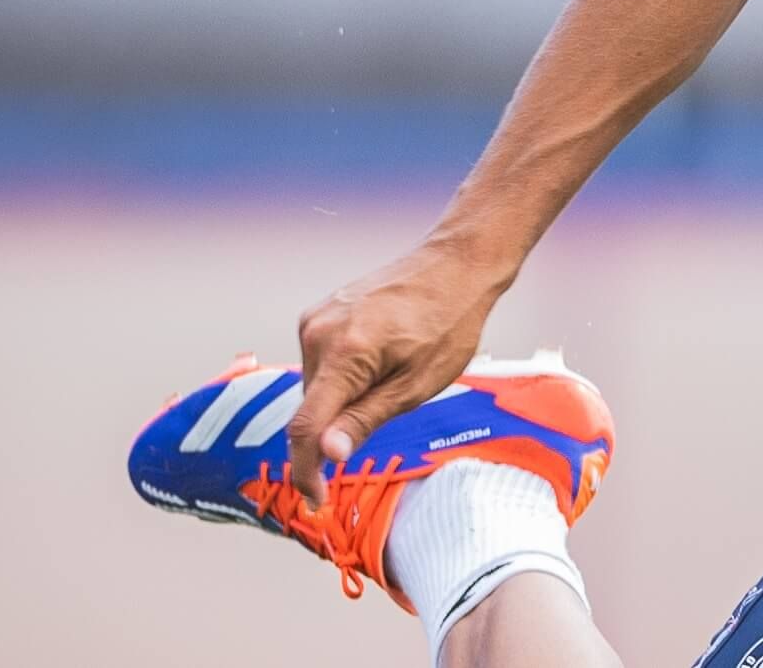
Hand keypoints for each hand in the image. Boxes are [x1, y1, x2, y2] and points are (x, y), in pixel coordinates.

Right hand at [286, 237, 506, 507]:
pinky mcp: (321, 311)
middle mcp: (318, 332)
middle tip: (390, 408)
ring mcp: (317, 317)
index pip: (304, 428)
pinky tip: (381, 358)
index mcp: (343, 354)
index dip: (305, 470)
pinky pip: (322, 360)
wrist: (457, 264)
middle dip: (337, 426)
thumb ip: (365, 419)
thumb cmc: (448, 324)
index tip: (316, 499)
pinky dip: (343, 374)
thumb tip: (326, 456)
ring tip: (393, 372)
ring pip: (316, 385)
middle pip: (311, 407)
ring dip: (343, 397)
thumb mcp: (416, 385)